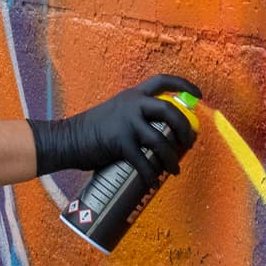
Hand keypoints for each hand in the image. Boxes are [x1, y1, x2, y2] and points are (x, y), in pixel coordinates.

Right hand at [27, 75, 202, 180]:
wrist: (66, 139)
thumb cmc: (91, 131)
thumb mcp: (116, 114)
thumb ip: (135, 119)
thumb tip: (160, 138)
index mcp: (132, 96)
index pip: (162, 82)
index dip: (184, 86)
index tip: (199, 95)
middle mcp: (131, 105)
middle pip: (169, 111)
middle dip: (184, 129)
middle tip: (189, 142)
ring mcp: (126, 123)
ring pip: (160, 141)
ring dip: (171, 158)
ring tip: (175, 170)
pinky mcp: (119, 143)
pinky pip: (143, 162)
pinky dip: (151, 175)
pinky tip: (153, 183)